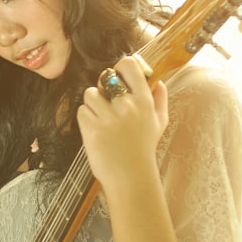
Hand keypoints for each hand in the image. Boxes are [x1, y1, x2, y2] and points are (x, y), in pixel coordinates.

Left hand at [75, 55, 168, 194]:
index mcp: (144, 100)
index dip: (119, 68)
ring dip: (93, 105)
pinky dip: (85, 119)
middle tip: (108, 104)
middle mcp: (127, 105)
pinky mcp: (92, 129)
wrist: (130, 176)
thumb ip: (159, 99)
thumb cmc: (143, 149)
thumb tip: (157, 81)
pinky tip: (95, 131)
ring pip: (90, 94)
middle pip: (105, 77)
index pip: (128, 65)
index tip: (119, 78)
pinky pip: (82, 111)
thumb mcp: (159, 122)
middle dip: (104, 89)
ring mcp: (109, 117)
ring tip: (102, 120)